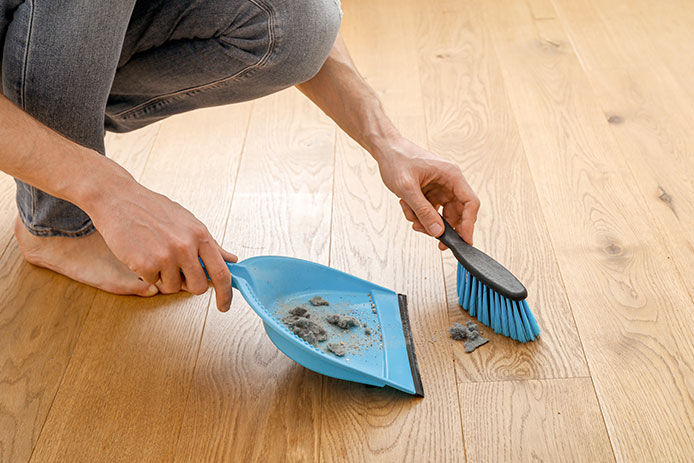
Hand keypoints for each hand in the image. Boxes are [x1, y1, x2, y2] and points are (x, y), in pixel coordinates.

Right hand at [83, 170, 236, 310]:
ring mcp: (166, 256)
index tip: (224, 305)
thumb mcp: (188, 221)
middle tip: (178, 272)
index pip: (222, 273)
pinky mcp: (145, 264)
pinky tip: (142, 254)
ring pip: (174, 288)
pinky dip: (148, 274)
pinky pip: (153, 283)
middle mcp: (186, 246)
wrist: (119, 199)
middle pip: (199, 287)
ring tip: (156, 256)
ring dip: (165, 278)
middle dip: (189, 285)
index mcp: (200, 235)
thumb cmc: (154, 209)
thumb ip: (211, 244)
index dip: (226, 294)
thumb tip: (232, 260)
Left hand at [376, 137, 479, 248]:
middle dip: (445, 228)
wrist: (385, 149)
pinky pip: (430, 211)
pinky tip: (406, 207)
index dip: (469, 224)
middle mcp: (449, 182)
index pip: (470, 203)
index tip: (465, 241)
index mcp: (451, 175)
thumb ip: (423, 211)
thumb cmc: (397, 160)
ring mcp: (440, 188)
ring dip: (427, 221)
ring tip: (411, 217)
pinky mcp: (430, 193)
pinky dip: (419, 215)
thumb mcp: (407, 188)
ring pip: (442, 215)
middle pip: (458, 213)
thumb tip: (438, 232)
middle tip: (437, 242)